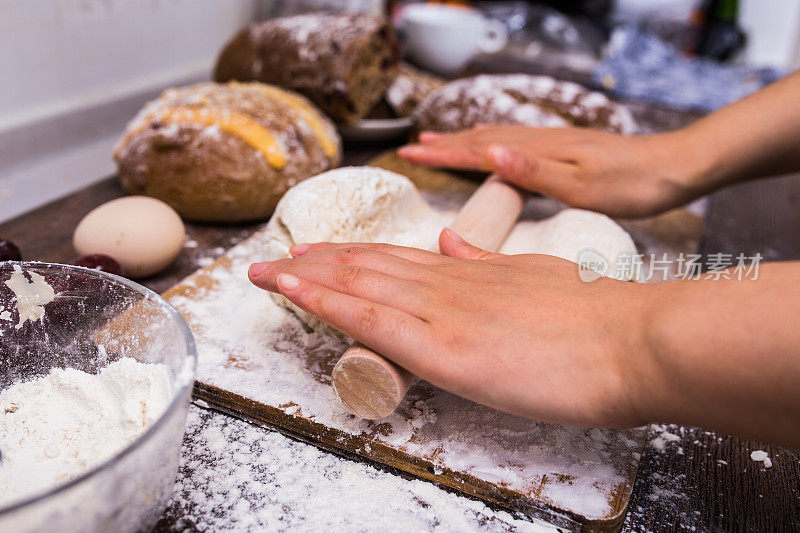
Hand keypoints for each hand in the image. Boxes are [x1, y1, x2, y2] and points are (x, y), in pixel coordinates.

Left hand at [248, 229, 653, 427]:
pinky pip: (368, 318)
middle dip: (316, 263)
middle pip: (367, 267)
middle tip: (274, 258)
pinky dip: (324, 301)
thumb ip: (490, 264)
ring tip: (267, 270)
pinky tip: (293, 291)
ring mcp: (441, 312)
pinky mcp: (442, 347)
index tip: (320, 253)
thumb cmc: (598, 321)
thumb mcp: (536, 278)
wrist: (633, 341)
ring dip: (307, 276)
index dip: (353, 257)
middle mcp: (447, 284)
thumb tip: (451, 247)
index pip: (397, 260)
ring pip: (358, 285)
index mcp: (471, 274)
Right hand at [398, 125, 706, 217]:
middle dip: (445, 143)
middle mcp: (542, 142)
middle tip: (412, 146)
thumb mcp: (583, 185)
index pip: (478, 149)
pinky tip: (496, 150)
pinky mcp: (566, 151)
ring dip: (465, 140)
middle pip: (482, 138)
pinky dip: (493, 144)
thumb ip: (535, 171)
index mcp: (539, 151)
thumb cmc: (633, 184)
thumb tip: (490, 152)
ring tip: (441, 141)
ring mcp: (554, 144)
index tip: (409, 152)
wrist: (677, 168)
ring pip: (498, 138)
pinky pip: (517, 144)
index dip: (442, 153)